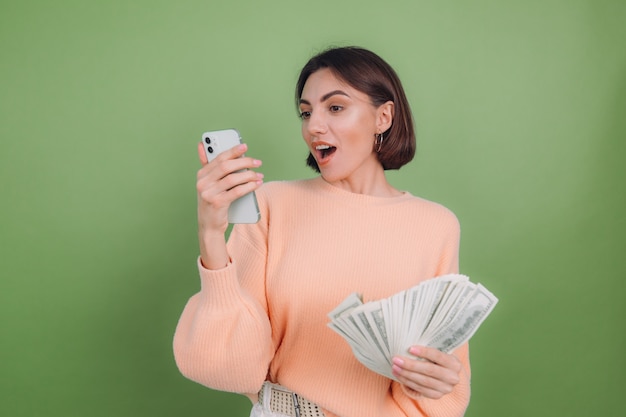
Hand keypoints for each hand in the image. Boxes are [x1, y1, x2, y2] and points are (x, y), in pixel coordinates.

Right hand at [196, 142, 262, 267]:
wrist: (209, 226)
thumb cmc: (212, 202)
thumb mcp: (207, 184)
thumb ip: (207, 166)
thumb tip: (202, 145)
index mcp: (201, 175)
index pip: (218, 158)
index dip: (232, 151)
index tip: (245, 146)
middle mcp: (203, 183)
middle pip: (226, 166)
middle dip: (244, 162)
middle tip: (257, 162)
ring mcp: (209, 193)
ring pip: (233, 179)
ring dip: (249, 175)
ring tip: (259, 175)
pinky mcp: (218, 203)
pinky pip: (237, 191)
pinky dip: (249, 186)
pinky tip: (257, 184)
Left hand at [391, 346, 461, 398]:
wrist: (447, 377)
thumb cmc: (439, 361)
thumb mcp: (440, 353)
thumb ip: (429, 350)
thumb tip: (409, 342)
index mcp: (455, 364)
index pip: (438, 356)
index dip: (424, 352)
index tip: (410, 348)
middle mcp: (452, 378)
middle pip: (429, 370)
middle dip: (410, 365)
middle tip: (396, 359)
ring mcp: (445, 388)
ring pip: (423, 381)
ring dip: (406, 374)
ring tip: (395, 367)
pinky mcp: (437, 395)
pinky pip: (420, 389)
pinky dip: (407, 382)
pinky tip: (399, 375)